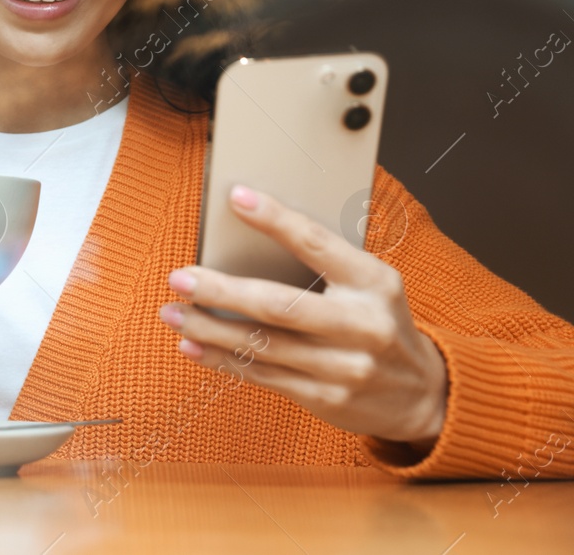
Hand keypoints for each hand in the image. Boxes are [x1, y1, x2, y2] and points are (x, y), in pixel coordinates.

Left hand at [159, 184, 448, 446]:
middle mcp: (361, 325)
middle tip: (181, 278)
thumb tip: (250, 236)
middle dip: (221, 290)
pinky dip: (221, 359)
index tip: (236, 198)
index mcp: (374, 283)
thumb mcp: (371, 285)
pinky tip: (192, 344)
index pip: (318, 244)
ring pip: (262, 344)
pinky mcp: (326, 398)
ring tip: (173, 311)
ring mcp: (345, 367)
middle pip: (278, 305)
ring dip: (209, 327)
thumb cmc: (381, 324)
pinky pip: (262, 375)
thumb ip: (325, 264)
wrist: (424, 394)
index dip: (275, 219)